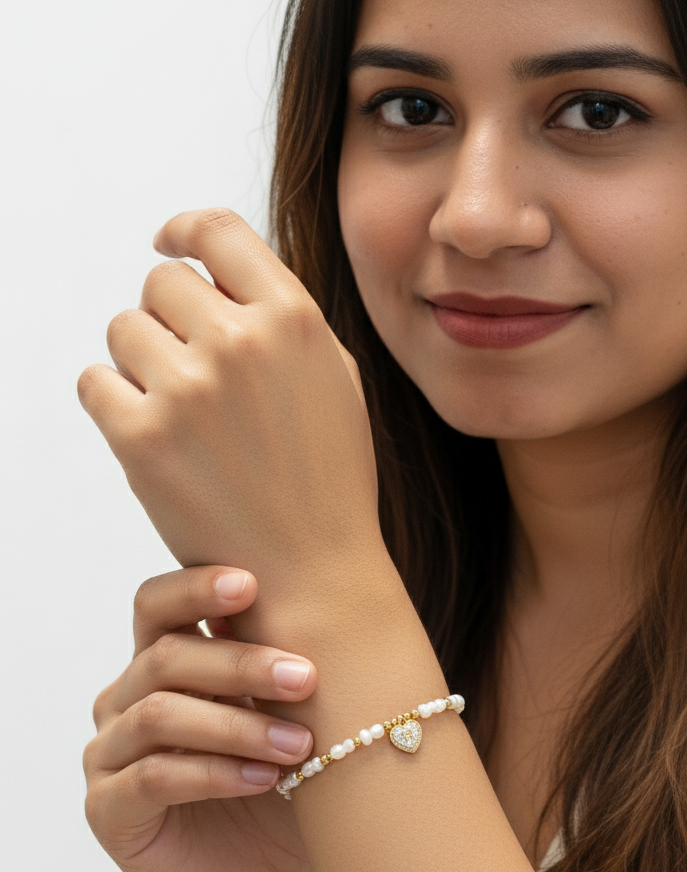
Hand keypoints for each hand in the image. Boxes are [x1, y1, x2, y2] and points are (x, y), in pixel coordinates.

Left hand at [77, 208, 383, 605]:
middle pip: (160, 282)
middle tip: (192, 368)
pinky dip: (114, 402)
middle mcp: (240, 343)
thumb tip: (218, 274)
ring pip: (123, 329)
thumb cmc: (329, 477)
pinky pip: (94, 382)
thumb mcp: (336, 378)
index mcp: (294, 320)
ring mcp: (187, 389)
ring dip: (142, 361)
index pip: (218, 231)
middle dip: (170, 318)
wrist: (314, 570)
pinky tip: (154, 433)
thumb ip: (283, 317)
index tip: (169, 245)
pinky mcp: (140, 438)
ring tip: (181, 412)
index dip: (185, 231)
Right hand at [83, 565, 317, 871]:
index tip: (251, 585)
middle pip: (165, 656)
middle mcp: (126, 700)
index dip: (196, 588)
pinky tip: (265, 779)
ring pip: (160, 714)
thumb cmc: (283, 787)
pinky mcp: (108, 811)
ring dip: (238, 724)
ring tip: (300, 744)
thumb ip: (289, 673)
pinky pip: (155, 778)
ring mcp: (110, 755)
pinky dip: (216, 773)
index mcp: (165, 664)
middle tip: (306, 677)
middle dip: (242, 663)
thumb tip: (328, 612)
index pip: (157, 605)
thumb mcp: (293, 721)